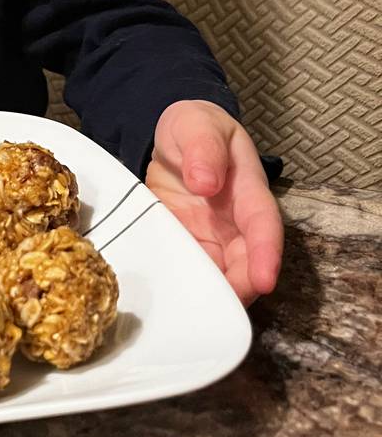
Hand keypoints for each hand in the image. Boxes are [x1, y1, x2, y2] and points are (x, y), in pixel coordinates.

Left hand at [146, 99, 282, 304]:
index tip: (264, 280)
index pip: (262, 224)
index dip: (266, 254)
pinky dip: (185, 288)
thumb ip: (203, 147)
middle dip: (239, 289)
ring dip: (211, 295)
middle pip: (246, 262)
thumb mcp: (196, 124)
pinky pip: (190, 271)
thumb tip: (206, 182)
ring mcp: (212, 238)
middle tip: (219, 310)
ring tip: (193, 313)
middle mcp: (235, 222)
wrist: (170, 139)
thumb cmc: (192, 128)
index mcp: (246, 189)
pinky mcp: (188, 246)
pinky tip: (171, 303)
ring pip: (221, 274)